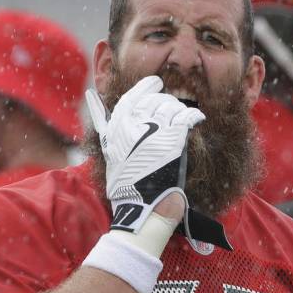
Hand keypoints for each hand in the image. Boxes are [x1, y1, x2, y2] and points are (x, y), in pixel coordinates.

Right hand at [85, 76, 203, 232]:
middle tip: (172, 108)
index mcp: (116, 129)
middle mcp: (133, 126)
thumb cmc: (128, 188)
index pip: (132, 97)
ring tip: (182, 119)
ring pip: (172, 106)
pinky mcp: (173, 140)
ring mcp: (154, 131)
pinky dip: (194, 116)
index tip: (155, 83)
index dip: (146, 87)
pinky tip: (197, 119)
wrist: (143, 209)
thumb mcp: (110, 155)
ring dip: (180, 110)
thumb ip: (108, 130)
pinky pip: (187, 117)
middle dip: (166, 101)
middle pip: (154, 100)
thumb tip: (95, 102)